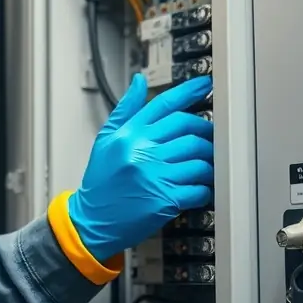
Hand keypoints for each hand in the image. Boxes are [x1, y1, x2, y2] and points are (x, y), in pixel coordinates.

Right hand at [68, 73, 213, 261]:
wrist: (92, 220)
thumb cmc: (100, 182)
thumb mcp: (106, 140)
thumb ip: (125, 110)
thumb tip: (139, 82)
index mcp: (130, 134)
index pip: (164, 104)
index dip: (189, 91)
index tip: (205, 85)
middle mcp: (142, 151)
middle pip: (189, 129)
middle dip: (205, 132)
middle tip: (209, 137)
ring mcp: (155, 175)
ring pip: (199, 159)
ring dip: (208, 163)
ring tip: (205, 167)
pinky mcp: (165, 200)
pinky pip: (199, 188)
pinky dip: (204, 189)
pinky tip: (199, 189)